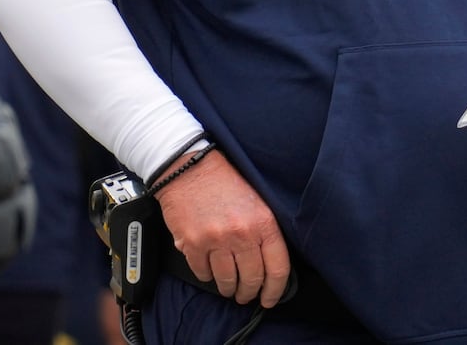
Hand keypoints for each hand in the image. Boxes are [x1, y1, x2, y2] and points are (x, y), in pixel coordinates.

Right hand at [156, 150, 291, 307]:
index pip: (278, 268)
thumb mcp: (257, 201)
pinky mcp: (192, 245)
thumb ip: (265, 231)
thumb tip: (269, 265)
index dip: (275, 290)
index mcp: (263, 222)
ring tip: (229, 287)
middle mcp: (241, 234)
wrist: (188, 167)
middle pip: (252, 279)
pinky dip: (207, 276)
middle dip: (249, 292)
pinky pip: (203, 274)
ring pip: (226, 281)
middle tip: (246, 294)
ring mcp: (216, 241)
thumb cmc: (225, 182)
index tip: (270, 299)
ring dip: (228, 288)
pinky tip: (210, 269)